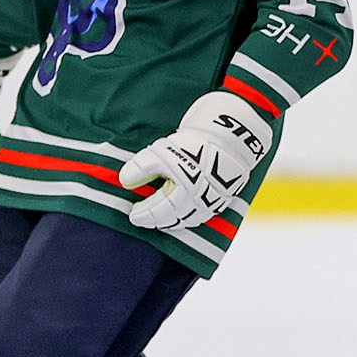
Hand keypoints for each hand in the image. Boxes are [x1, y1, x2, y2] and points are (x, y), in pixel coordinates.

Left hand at [119, 90, 273, 230]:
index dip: (145, 215)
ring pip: (191, 218)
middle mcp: (201, 201)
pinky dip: (191, 216)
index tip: (132, 215)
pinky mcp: (225, 195)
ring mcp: (215, 200)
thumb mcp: (162, 152)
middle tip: (144, 218)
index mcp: (184, 192)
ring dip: (175, 221)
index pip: (160, 212)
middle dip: (158, 220)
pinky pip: (205, 213)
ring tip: (163, 218)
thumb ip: (140, 167)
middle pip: (175, 218)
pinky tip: (184, 212)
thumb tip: (125, 181)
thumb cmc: (194, 144)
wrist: (232, 136)